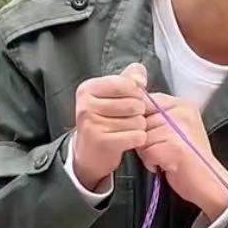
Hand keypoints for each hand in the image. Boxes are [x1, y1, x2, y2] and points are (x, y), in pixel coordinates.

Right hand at [70, 63, 151, 190]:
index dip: (136, 93)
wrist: (88, 153)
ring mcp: (93, 124)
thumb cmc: (103, 120)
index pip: (126, 83)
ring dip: (138, 127)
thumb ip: (126, 80)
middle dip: (138, 112)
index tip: (128, 100)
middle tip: (126, 118)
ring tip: (124, 130)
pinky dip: (138, 139)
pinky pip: (137, 136)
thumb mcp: (109, 95)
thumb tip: (140, 73)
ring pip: (137, 121)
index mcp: (87, 89)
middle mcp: (86, 105)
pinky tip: (127, 140)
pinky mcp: (103, 143)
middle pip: (134, 103)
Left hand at [139, 93, 227, 218]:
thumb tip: (128, 110)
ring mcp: (179, 129)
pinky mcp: (174, 147)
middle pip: (141, 121)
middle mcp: (182, 112)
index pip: (145, 101)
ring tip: (165, 157)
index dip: (142, 120)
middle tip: (163, 148)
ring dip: (147, 152)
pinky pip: (146, 152)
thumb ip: (157, 115)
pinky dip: (151, 162)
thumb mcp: (178, 127)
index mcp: (183, 105)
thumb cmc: (189, 157)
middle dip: (145, 138)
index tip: (154, 134)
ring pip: (142, 137)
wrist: (207, 182)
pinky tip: (166, 164)